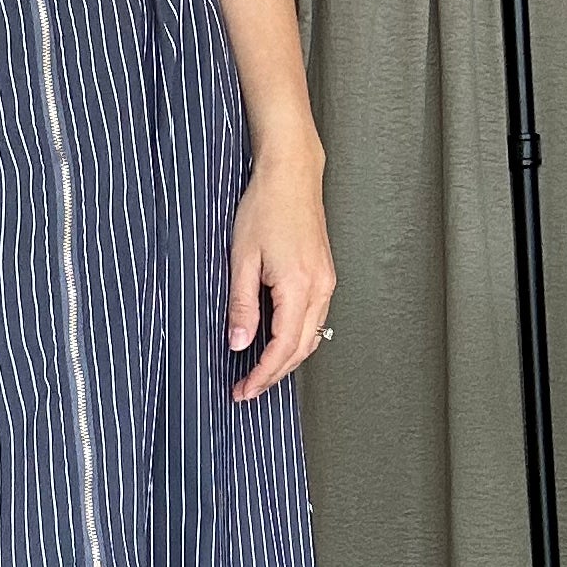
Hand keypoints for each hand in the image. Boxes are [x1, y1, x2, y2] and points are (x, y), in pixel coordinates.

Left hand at [226, 140, 335, 402]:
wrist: (291, 176)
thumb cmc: (266, 207)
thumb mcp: (241, 258)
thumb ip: (241, 305)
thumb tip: (239, 342)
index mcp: (299, 286)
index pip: (283, 347)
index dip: (263, 374)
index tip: (244, 390)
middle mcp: (320, 288)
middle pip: (301, 349)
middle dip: (274, 374)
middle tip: (247, 389)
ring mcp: (326, 282)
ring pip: (311, 337)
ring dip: (286, 359)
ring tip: (259, 372)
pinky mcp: (324, 275)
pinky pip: (315, 319)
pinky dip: (297, 339)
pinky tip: (277, 342)